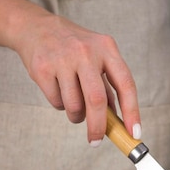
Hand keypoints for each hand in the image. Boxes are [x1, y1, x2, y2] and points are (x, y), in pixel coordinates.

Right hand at [12, 12, 140, 143]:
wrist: (36, 27)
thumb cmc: (73, 48)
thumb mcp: (97, 57)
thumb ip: (108, 86)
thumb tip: (119, 121)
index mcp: (107, 48)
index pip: (126, 84)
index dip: (132, 111)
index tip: (134, 133)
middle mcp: (86, 52)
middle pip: (97, 100)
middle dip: (98, 127)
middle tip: (96, 141)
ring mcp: (63, 59)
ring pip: (74, 106)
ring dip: (76, 116)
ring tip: (75, 106)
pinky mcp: (42, 68)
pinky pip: (56, 102)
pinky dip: (60, 105)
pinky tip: (58, 89)